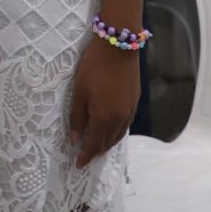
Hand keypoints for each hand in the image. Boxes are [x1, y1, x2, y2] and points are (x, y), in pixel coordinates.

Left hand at [67, 40, 138, 167]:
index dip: (86, 156)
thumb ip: (77, 117)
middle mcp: (119, 119)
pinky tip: (112, 130)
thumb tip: (75, 139)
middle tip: (87, 157)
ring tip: (99, 147)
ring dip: (108, 143)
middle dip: (97, 152)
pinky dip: (117, 133)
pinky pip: (126, 125)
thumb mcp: (79, 91)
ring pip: (119, 135)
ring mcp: (129, 110)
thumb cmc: (94, 68)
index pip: (94, 145)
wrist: (119, 46)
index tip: (78, 164)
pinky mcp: (135, 101)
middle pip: (108, 142)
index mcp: (104, 118)